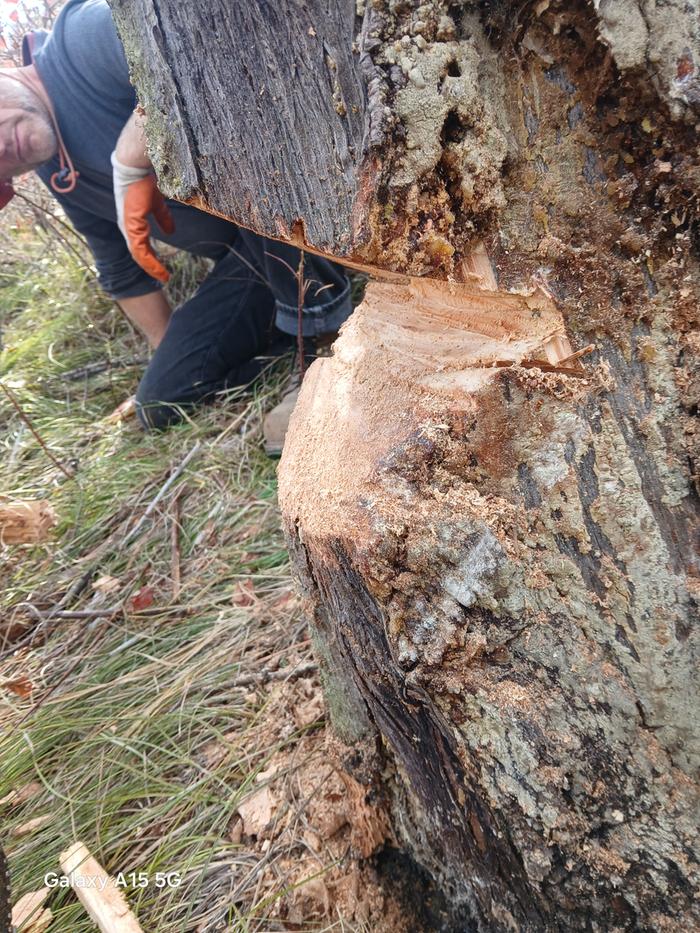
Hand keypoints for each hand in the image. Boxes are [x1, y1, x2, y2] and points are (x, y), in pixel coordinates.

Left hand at [111, 152, 174, 281]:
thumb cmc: (144, 182)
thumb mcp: (156, 204)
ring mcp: (128, 228)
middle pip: (138, 254)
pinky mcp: (131, 227)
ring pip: (139, 255)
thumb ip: (162, 218)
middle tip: (163, 278)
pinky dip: (150, 261)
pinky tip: (159, 268)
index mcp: (132, 223)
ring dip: (152, 268)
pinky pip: (140, 250)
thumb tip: (171, 232)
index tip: (162, 269)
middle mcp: (127, 228)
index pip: (140, 246)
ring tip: (164, 277)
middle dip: (151, 267)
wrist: (136, 169)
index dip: (151, 259)